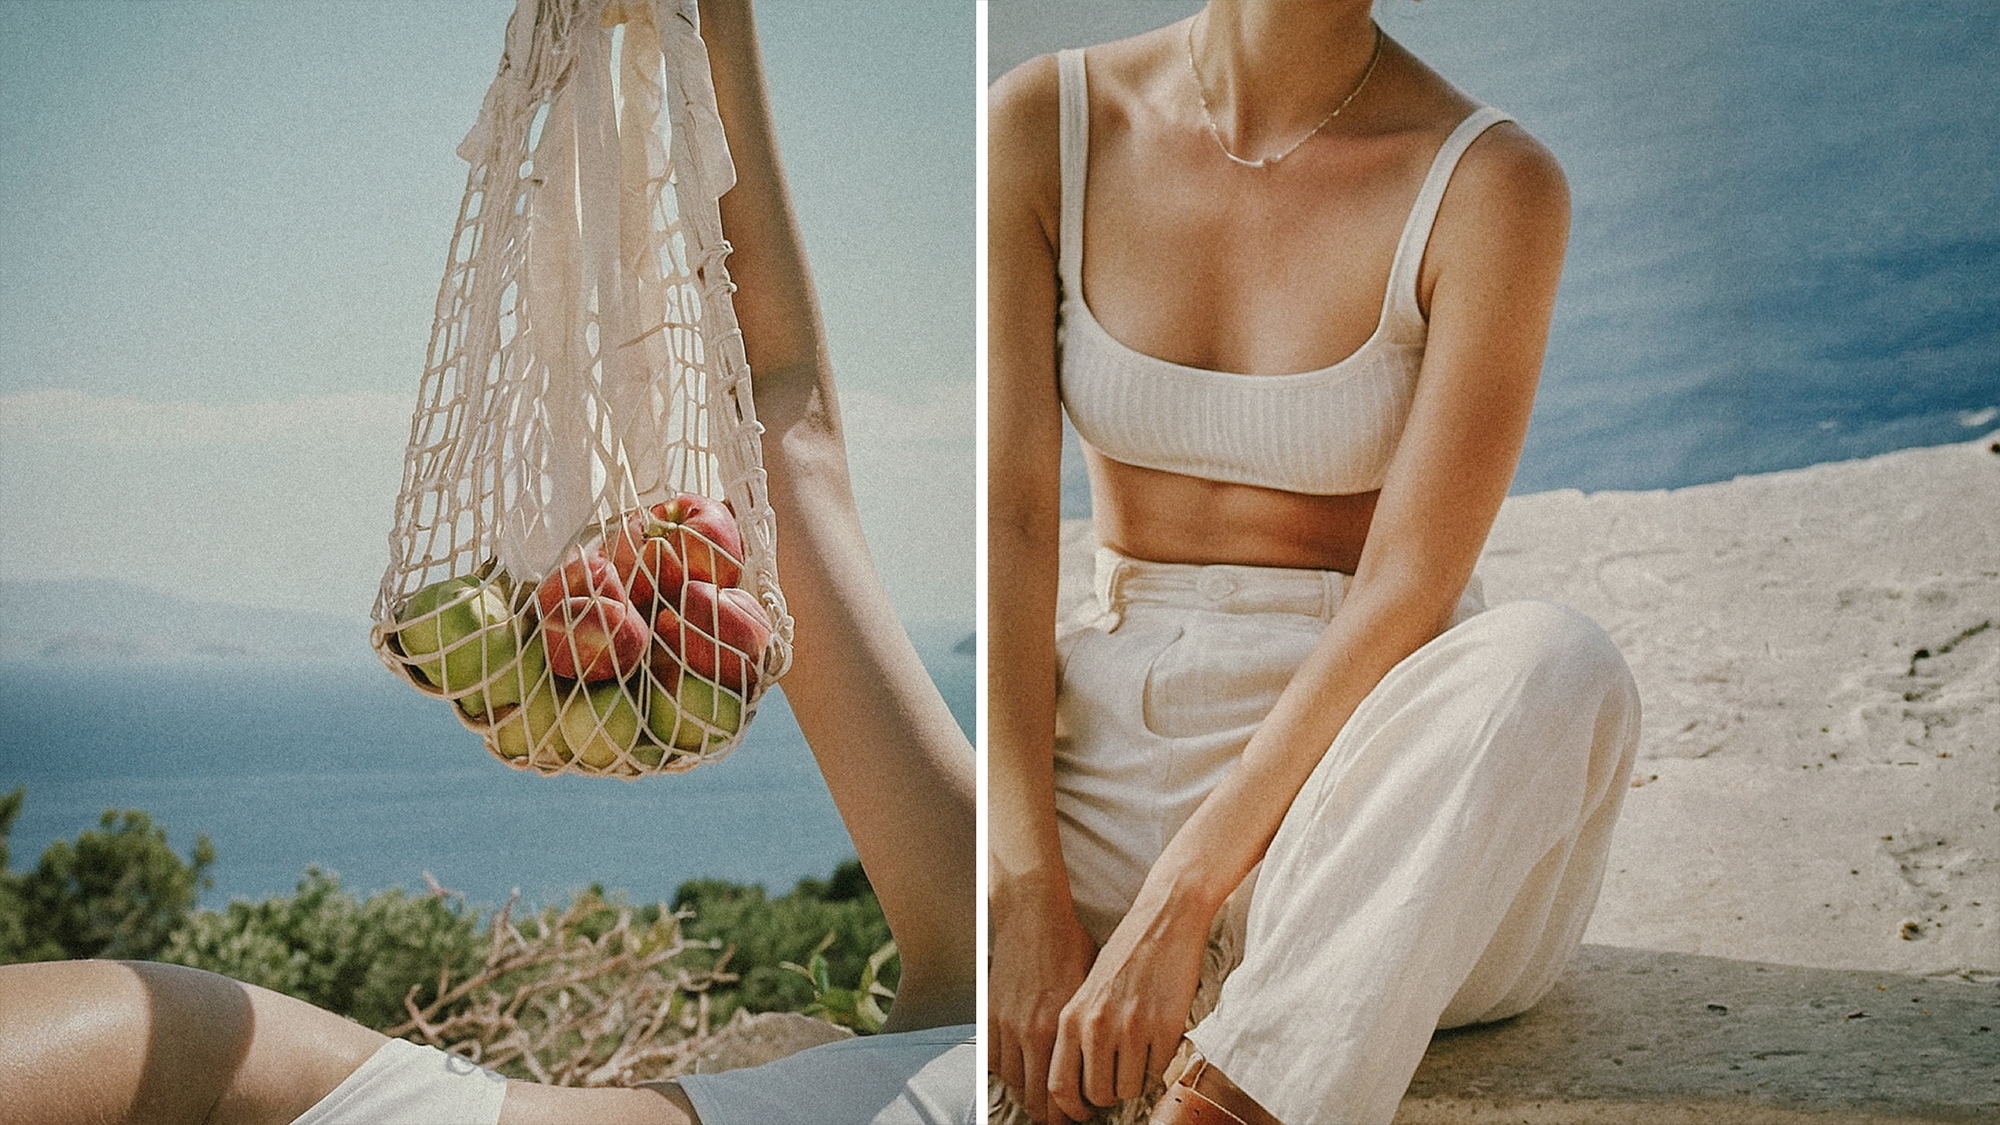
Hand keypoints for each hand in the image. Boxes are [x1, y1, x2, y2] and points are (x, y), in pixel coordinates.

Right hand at [989, 903, 1098, 1122]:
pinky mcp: (988, 1015)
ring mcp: (1005, 1025)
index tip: (1081, 1114)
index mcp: (1060, 1029)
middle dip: (1050, 1112)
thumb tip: (1114, 1060)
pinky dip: (1006, 1069)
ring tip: (1044, 1090)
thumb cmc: (1069, 947)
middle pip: (1035, 1098)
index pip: (1061, 1094)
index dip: (1071, 1113)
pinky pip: (993, 1060)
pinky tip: (1021, 1065)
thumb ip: (1096, 1030)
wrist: (1034, 917)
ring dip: (1029, 1091)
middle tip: (1062, 1114)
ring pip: (1013, 1082)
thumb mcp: (1094, 990)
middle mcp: (1029, 1032)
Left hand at [1046, 889, 1208, 1122]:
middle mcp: (1097, 1026)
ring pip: (1128, 1089)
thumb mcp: (1087, 990)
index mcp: (1072, 1017)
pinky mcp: (1165, 1028)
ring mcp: (1132, 1029)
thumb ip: (1078, 1032)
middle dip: (1107, 1096)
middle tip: (1116, 1083)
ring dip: (1133, 1083)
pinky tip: (1155, 1045)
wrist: (1164, 919)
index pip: (1059, 1085)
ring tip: (1137, 1059)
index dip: (1070, 1108)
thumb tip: (1079, 1079)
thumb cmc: (1125, 952)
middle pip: (1096, 1094)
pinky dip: (1156, 1068)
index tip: (1081, 1113)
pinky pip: (1157, 1072)